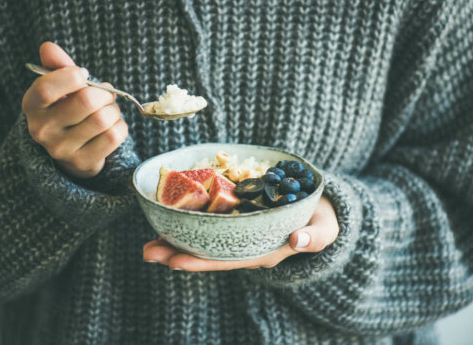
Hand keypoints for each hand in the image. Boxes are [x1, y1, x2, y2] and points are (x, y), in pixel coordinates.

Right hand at [22, 42, 127, 178]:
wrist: (71, 151)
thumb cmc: (68, 110)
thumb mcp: (60, 88)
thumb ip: (57, 66)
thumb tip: (48, 47)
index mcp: (32, 106)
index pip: (47, 88)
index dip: (72, 77)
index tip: (83, 75)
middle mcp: (42, 130)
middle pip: (86, 101)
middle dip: (104, 94)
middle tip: (106, 96)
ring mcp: (62, 149)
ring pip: (103, 119)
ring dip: (114, 111)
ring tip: (109, 111)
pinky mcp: (83, 162)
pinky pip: (114, 136)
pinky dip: (121, 126)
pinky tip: (113, 126)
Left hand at [143, 196, 338, 270]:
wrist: (320, 210)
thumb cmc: (322, 221)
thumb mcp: (326, 228)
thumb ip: (316, 236)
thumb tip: (299, 240)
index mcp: (264, 252)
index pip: (227, 261)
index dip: (201, 262)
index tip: (174, 262)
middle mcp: (247, 247)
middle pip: (208, 254)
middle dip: (177, 254)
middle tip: (147, 251)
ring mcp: (241, 235)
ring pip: (205, 242)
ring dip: (177, 241)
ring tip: (149, 241)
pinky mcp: (238, 221)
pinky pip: (211, 226)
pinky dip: (190, 224)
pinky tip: (171, 220)